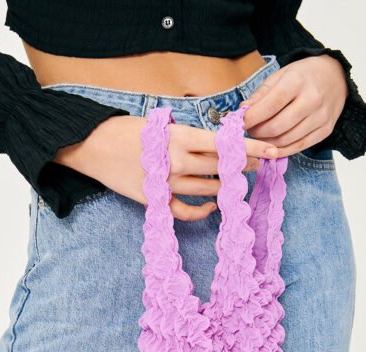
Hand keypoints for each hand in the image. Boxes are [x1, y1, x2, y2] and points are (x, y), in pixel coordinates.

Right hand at [54, 114, 277, 220]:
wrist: (93, 147)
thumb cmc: (126, 130)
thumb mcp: (160, 125)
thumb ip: (188, 136)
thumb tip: (216, 145)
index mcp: (179, 138)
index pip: (223, 144)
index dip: (250, 147)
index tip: (271, 150)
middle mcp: (176, 162)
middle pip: (219, 167)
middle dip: (242, 166)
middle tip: (258, 165)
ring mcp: (166, 184)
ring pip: (207, 189)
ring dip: (224, 187)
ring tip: (235, 182)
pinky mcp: (155, 201)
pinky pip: (185, 212)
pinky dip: (200, 211)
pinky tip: (210, 207)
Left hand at [239, 54, 348, 156]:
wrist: (336, 77)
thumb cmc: (303, 76)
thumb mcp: (281, 75)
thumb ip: (261, 94)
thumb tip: (242, 111)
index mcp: (298, 81)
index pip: (270, 105)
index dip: (251, 118)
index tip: (240, 123)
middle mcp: (312, 99)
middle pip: (277, 126)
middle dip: (257, 132)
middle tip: (249, 131)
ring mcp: (321, 117)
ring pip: (286, 140)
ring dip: (267, 143)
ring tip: (259, 136)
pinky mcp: (326, 130)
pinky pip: (298, 147)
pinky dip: (281, 150)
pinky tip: (272, 146)